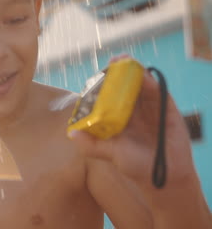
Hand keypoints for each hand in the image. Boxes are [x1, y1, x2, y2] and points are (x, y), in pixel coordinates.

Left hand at [71, 55, 196, 187]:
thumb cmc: (135, 166)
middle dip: (118, 72)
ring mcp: (149, 108)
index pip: (108, 97)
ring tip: (125, 60)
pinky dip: (150, 82)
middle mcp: (132, 110)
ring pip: (140, 85)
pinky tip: (143, 74)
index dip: (104, 84)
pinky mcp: (166, 109)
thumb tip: (71, 133)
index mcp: (117, 118)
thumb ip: (92, 145)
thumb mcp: (110, 154)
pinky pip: (158, 92)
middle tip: (113, 60)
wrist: (165, 177)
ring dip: (133, 72)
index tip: (98, 73)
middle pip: (124, 87)